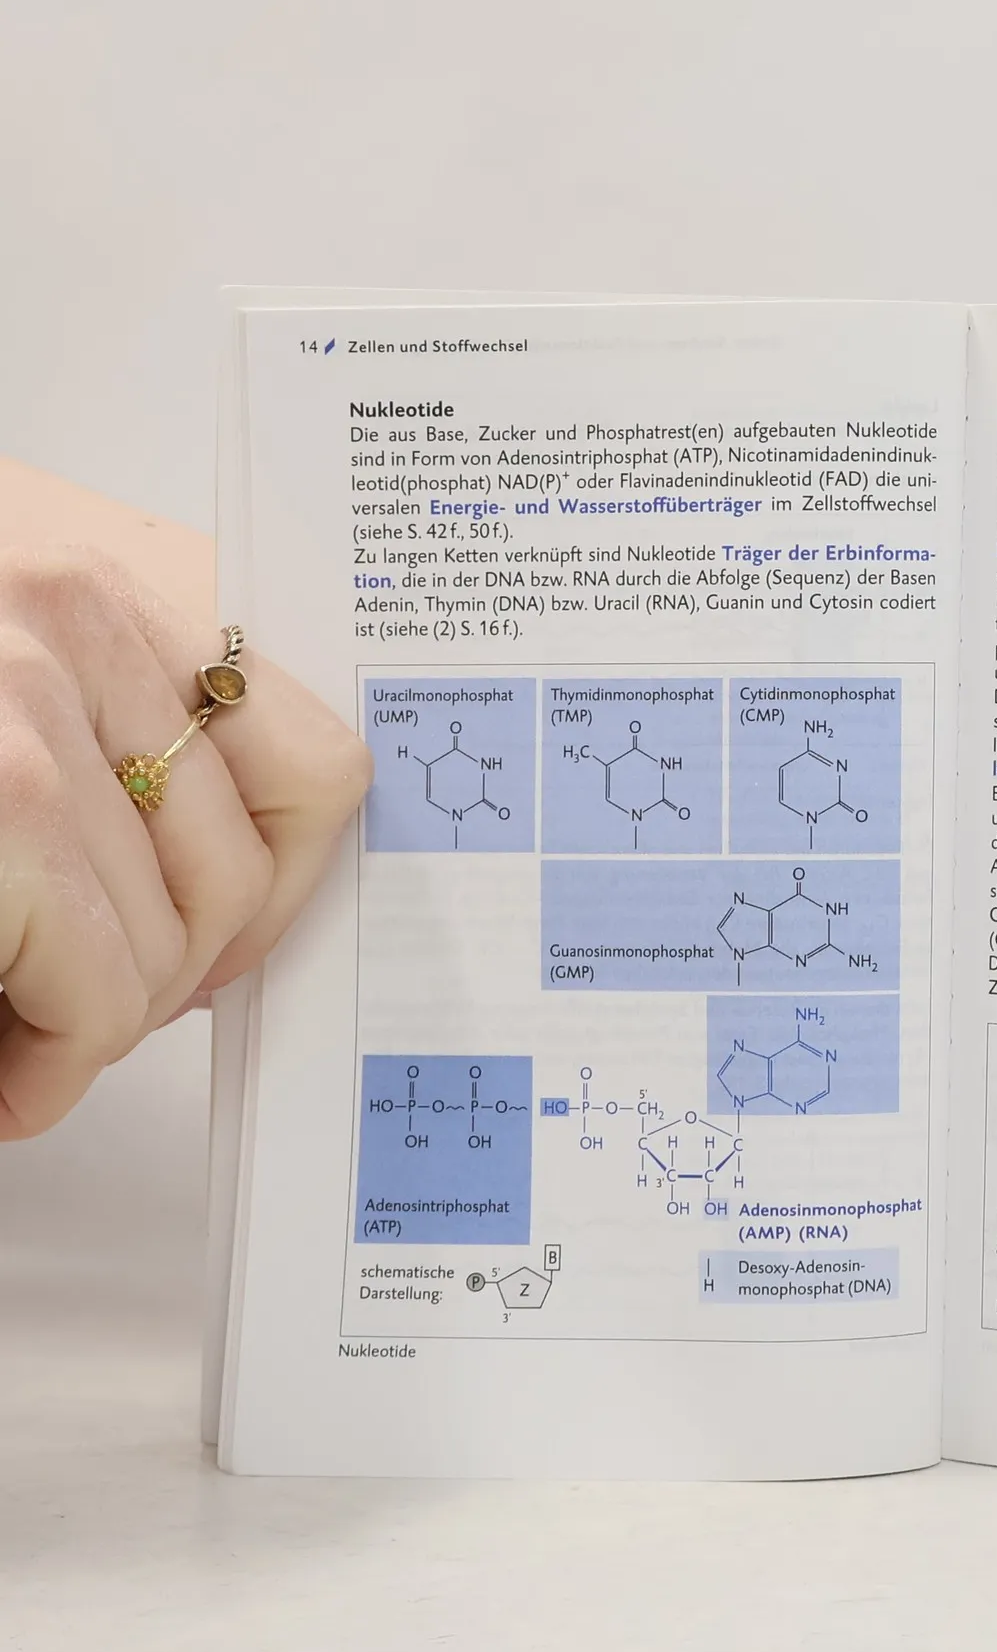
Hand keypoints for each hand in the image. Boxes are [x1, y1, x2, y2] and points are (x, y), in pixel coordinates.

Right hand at [0, 464, 369, 1137]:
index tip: (219, 935)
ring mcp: (26, 705)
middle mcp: (73, 617)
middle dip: (173, 972)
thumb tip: (215, 908)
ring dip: (103, 1022)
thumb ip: (93, 730)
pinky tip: (8, 1075)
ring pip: (181, 938)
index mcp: (87, 577)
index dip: (277, 878)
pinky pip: (101, 986)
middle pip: (247, 869)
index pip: (311, 755)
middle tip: (88, 1011)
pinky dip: (58, 1059)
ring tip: (25, 1040)